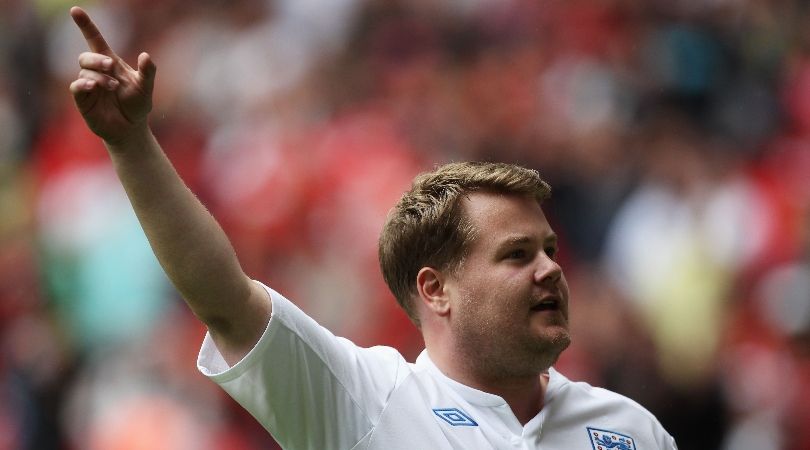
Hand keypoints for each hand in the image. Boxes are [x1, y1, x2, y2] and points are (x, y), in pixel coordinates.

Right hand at [69, 6, 155, 144]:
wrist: (131, 128)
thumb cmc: (137, 105)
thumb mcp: (146, 87)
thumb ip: (147, 72)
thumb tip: (146, 56)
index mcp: (110, 63)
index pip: (94, 39)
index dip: (85, 25)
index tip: (75, 10)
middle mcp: (96, 71)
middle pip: (86, 56)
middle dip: (97, 59)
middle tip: (111, 66)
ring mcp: (88, 85)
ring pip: (84, 72)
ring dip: (99, 77)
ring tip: (113, 87)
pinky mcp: (83, 99)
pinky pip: (76, 87)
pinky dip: (83, 84)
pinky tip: (94, 86)